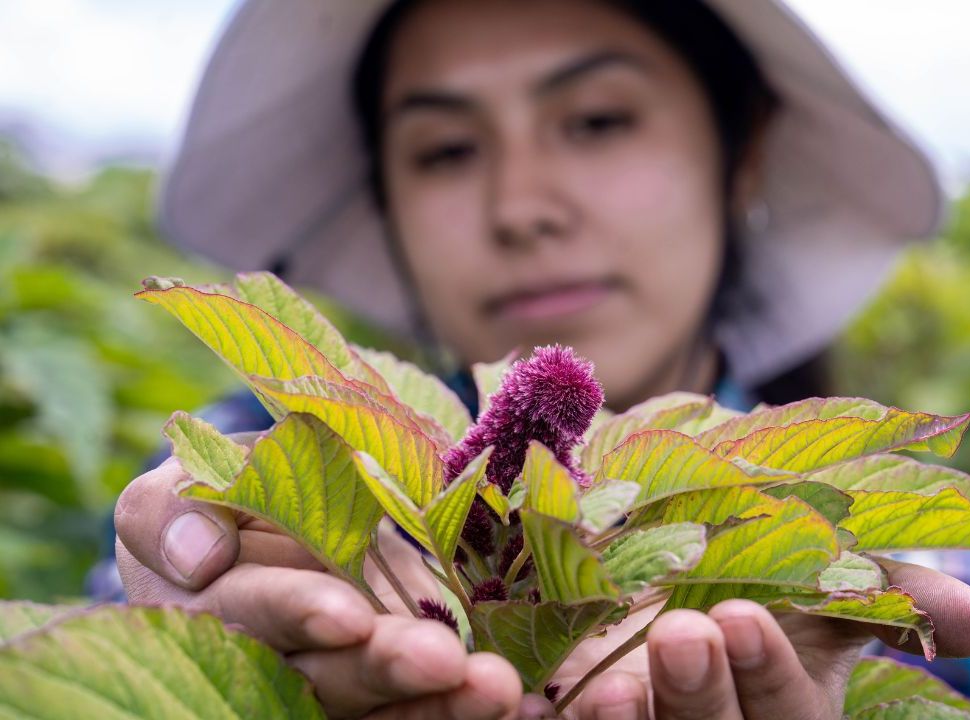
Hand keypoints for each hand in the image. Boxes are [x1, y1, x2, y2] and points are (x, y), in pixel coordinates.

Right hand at [115, 456, 524, 718]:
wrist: (264, 520)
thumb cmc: (210, 506)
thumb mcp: (170, 496)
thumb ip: (166, 515)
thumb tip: (196, 555)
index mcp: (223, 613)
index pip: (260, 617)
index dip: (300, 615)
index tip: (347, 616)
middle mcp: (286, 663)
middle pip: (337, 680)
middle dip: (391, 671)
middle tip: (452, 665)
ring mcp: (347, 679)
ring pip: (390, 707)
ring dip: (445, 704)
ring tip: (501, 691)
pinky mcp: (398, 681)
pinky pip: (432, 703)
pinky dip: (471, 706)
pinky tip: (529, 703)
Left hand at [543, 559, 969, 718]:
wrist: (639, 517)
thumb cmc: (742, 540)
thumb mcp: (814, 556)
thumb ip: (886, 587)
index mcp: (778, 701)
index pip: (786, 716)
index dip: (768, 674)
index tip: (746, 614)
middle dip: (699, 698)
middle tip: (684, 630)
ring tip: (601, 692)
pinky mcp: (559, 715)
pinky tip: (505, 691)